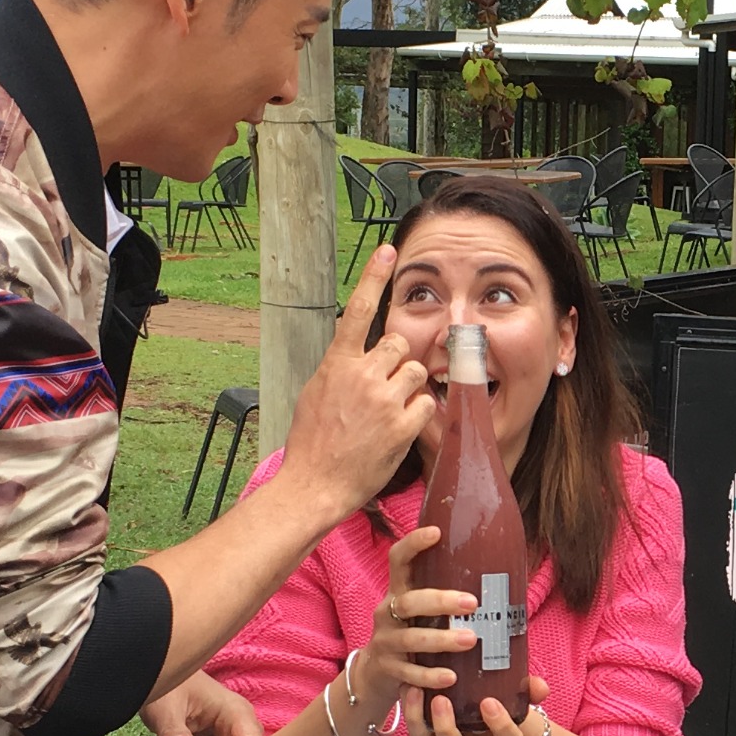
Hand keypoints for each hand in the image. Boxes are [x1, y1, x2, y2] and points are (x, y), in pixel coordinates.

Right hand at [274, 247, 431, 512]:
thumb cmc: (311, 443)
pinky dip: (417, 414)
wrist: (314, 485)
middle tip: (385, 386)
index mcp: (337, 365)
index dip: (373, 277)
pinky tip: (399, 429)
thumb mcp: (315, 394)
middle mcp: (362, 376)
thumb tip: (353, 355)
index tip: (388, 250)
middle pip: (401, 344)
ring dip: (410, 386)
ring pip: (417, 371)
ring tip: (390, 410)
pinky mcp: (402, 427)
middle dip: (399, 360)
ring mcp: (384, 401)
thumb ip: (339, 369)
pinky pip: (425, 404)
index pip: (357, 310)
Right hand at [353, 524, 477, 721]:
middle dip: (440, 600)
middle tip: (473, 603)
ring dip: (441, 639)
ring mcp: (386, 642)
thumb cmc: (413, 634)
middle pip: (409, 601)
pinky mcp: (388, 670)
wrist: (376, 676)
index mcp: (400, 592)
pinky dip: (430, 676)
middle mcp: (388, 612)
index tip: (436, 532)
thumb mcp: (423, 613)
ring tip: (470, 640)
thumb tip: (510, 587)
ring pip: (411, 639)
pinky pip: (409, 673)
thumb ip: (451, 598)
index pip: (399, 559)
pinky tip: (451, 677)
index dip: (413, 543)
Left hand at [410, 674, 551, 735]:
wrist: (487, 716)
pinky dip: (409, 712)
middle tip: (441, 700)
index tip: (490, 702)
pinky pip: (414, 732)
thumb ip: (531, 692)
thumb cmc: (504, 704)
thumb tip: (540, 686)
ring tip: (415, 689)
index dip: (499, 726)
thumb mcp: (520, 697)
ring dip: (418, 721)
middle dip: (446, 728)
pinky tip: (407, 685)